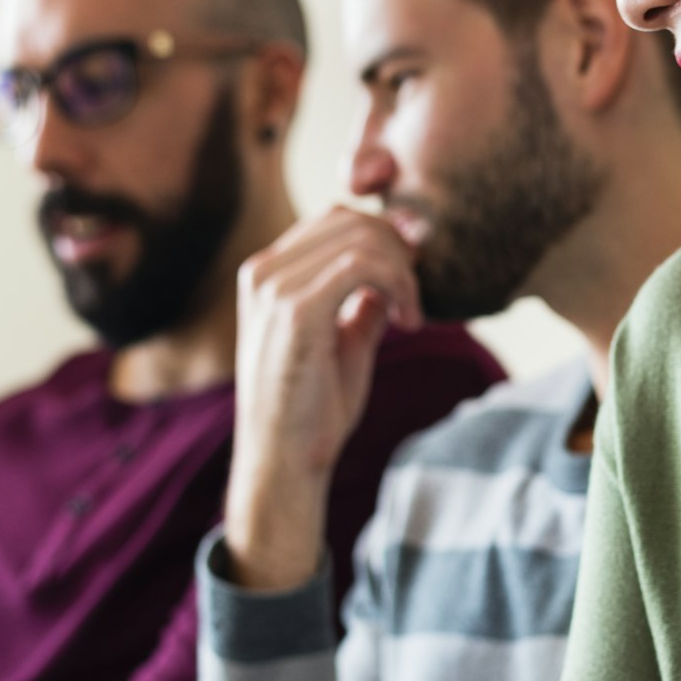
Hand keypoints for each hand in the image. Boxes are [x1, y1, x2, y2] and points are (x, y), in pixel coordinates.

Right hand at [223, 206, 423, 591]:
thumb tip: (399, 271)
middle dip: (399, 250)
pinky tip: (408, 322)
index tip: (416, 269)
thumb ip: (364, 301)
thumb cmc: (313, 409)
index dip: (385, 234)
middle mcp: (263, 272)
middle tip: (417, 297)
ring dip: (403, 272)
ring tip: (412, 314)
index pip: (335, 219)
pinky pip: (363, 266)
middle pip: (350, 220)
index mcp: (266, 275)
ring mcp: (274, 289)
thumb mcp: (345, 340)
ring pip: (361, 238)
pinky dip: (399, 285)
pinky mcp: (296, 311)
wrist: (286, 461)